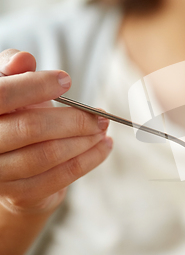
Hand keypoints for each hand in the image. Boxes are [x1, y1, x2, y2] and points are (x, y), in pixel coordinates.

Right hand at [0, 49, 112, 214]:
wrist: (12, 164)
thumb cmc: (14, 115)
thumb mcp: (11, 87)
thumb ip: (12, 69)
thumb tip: (23, 59)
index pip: (2, 95)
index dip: (35, 86)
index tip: (66, 80)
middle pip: (31, 128)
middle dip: (74, 118)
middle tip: (100, 114)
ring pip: (48, 155)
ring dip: (85, 140)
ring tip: (103, 128)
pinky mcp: (20, 195)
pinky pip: (61, 177)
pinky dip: (90, 159)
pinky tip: (104, 146)